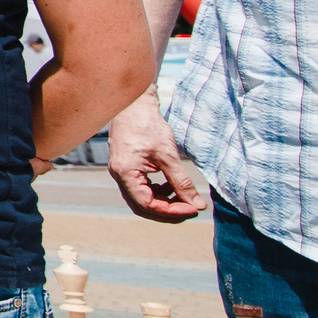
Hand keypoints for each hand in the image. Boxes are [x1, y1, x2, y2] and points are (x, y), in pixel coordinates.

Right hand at [106, 95, 204, 221]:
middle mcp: (120, 176)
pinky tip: (171, 185)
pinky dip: (158, 192)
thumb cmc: (148, 125)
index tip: (193, 209)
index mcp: (126, 173)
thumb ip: (182, 182)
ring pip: (142, 200)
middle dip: (168, 212)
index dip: (172, 212)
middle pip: (143, 207)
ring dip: (163, 203)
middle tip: (190, 209)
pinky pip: (141, 189)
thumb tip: (197, 205)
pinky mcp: (127, 168)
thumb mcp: (169, 156)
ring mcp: (121, 173)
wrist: (134, 105)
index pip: (148, 205)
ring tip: (183, 197)